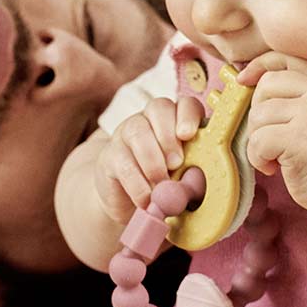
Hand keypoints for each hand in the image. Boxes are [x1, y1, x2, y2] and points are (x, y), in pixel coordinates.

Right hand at [93, 96, 203, 223]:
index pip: (186, 104)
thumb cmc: (163, 187)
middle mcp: (151, 119)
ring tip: (161, 184)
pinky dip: (137, 183)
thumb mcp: (183, 181)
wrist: (125, 201)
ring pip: (137, 130)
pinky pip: (122, 162)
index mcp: (177, 121)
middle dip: (169, 136)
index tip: (188, 135)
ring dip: (152, 159)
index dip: (188, 115)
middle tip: (176, 164)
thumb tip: (196, 181)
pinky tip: (146, 199)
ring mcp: (127, 134)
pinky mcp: (109, 155)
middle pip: (159, 107)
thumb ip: (193, 179)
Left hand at [236, 53, 306, 210]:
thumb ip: (305, 98)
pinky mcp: (299, 138)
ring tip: (275, 158)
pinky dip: (258, 158)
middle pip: (266, 86)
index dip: (259, 66)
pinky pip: (258, 140)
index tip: (243, 80)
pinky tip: (272, 169)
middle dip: (258, 113)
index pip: (286, 59)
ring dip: (258, 141)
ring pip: (259, 115)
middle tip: (269, 137)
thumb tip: (255, 86)